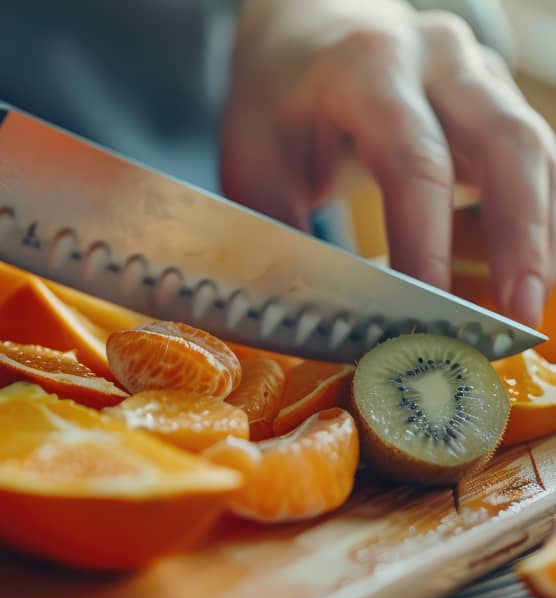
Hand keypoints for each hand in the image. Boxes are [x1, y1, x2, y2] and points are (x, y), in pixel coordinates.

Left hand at [219, 0, 555, 327]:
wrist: (308, 34)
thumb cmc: (278, 99)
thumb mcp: (254, 159)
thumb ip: (282, 230)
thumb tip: (318, 309)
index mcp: (365, 68)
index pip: (414, 162)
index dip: (427, 240)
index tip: (428, 307)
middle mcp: (435, 57)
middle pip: (506, 145)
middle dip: (521, 236)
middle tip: (517, 314)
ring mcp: (472, 72)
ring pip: (532, 149)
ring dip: (540, 230)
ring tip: (526, 304)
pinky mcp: (488, 97)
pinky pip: (531, 155)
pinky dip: (536, 212)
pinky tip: (528, 263)